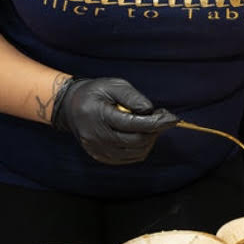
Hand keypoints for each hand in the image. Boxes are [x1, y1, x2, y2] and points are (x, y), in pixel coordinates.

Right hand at [50, 77, 178, 164]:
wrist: (70, 106)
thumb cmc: (95, 92)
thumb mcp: (114, 85)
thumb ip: (133, 97)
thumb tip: (151, 111)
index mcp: (99, 116)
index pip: (134, 124)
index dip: (157, 122)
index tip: (173, 117)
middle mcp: (97, 136)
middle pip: (136, 141)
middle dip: (155, 131)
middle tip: (162, 118)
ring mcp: (97, 149)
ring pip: (135, 153)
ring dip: (149, 140)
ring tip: (150, 125)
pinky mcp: (100, 156)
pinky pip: (128, 158)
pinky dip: (140, 149)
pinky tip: (141, 135)